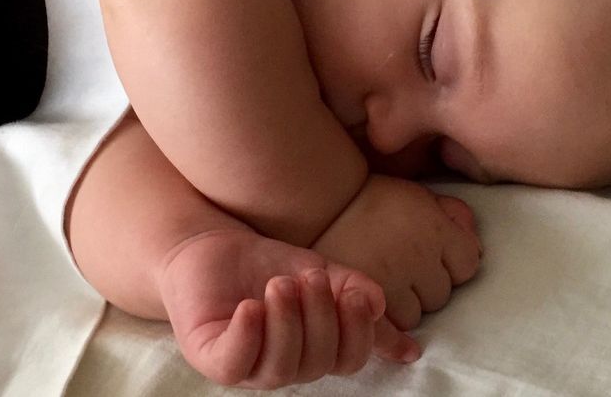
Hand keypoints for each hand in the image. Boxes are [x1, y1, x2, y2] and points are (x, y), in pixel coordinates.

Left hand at [157, 229, 418, 388]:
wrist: (212, 243)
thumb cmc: (267, 264)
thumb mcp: (323, 274)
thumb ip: (356, 295)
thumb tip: (398, 331)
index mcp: (314, 350)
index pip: (349, 359)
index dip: (357, 333)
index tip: (355, 294)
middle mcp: (283, 366)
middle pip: (318, 363)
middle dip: (320, 318)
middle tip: (309, 276)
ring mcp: (247, 366)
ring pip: (280, 368)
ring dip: (287, 322)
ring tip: (279, 283)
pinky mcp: (212, 357)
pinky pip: (235, 364)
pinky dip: (249, 335)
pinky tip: (252, 306)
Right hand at [312, 174, 481, 332]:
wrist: (321, 204)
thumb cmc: (374, 199)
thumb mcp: (420, 195)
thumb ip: (454, 214)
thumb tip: (475, 243)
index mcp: (434, 229)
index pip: (470, 264)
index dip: (455, 261)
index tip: (437, 256)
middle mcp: (417, 257)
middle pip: (443, 294)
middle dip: (429, 284)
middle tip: (406, 269)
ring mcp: (390, 282)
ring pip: (417, 315)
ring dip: (407, 306)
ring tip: (387, 286)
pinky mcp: (364, 300)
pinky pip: (390, 329)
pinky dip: (389, 326)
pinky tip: (390, 322)